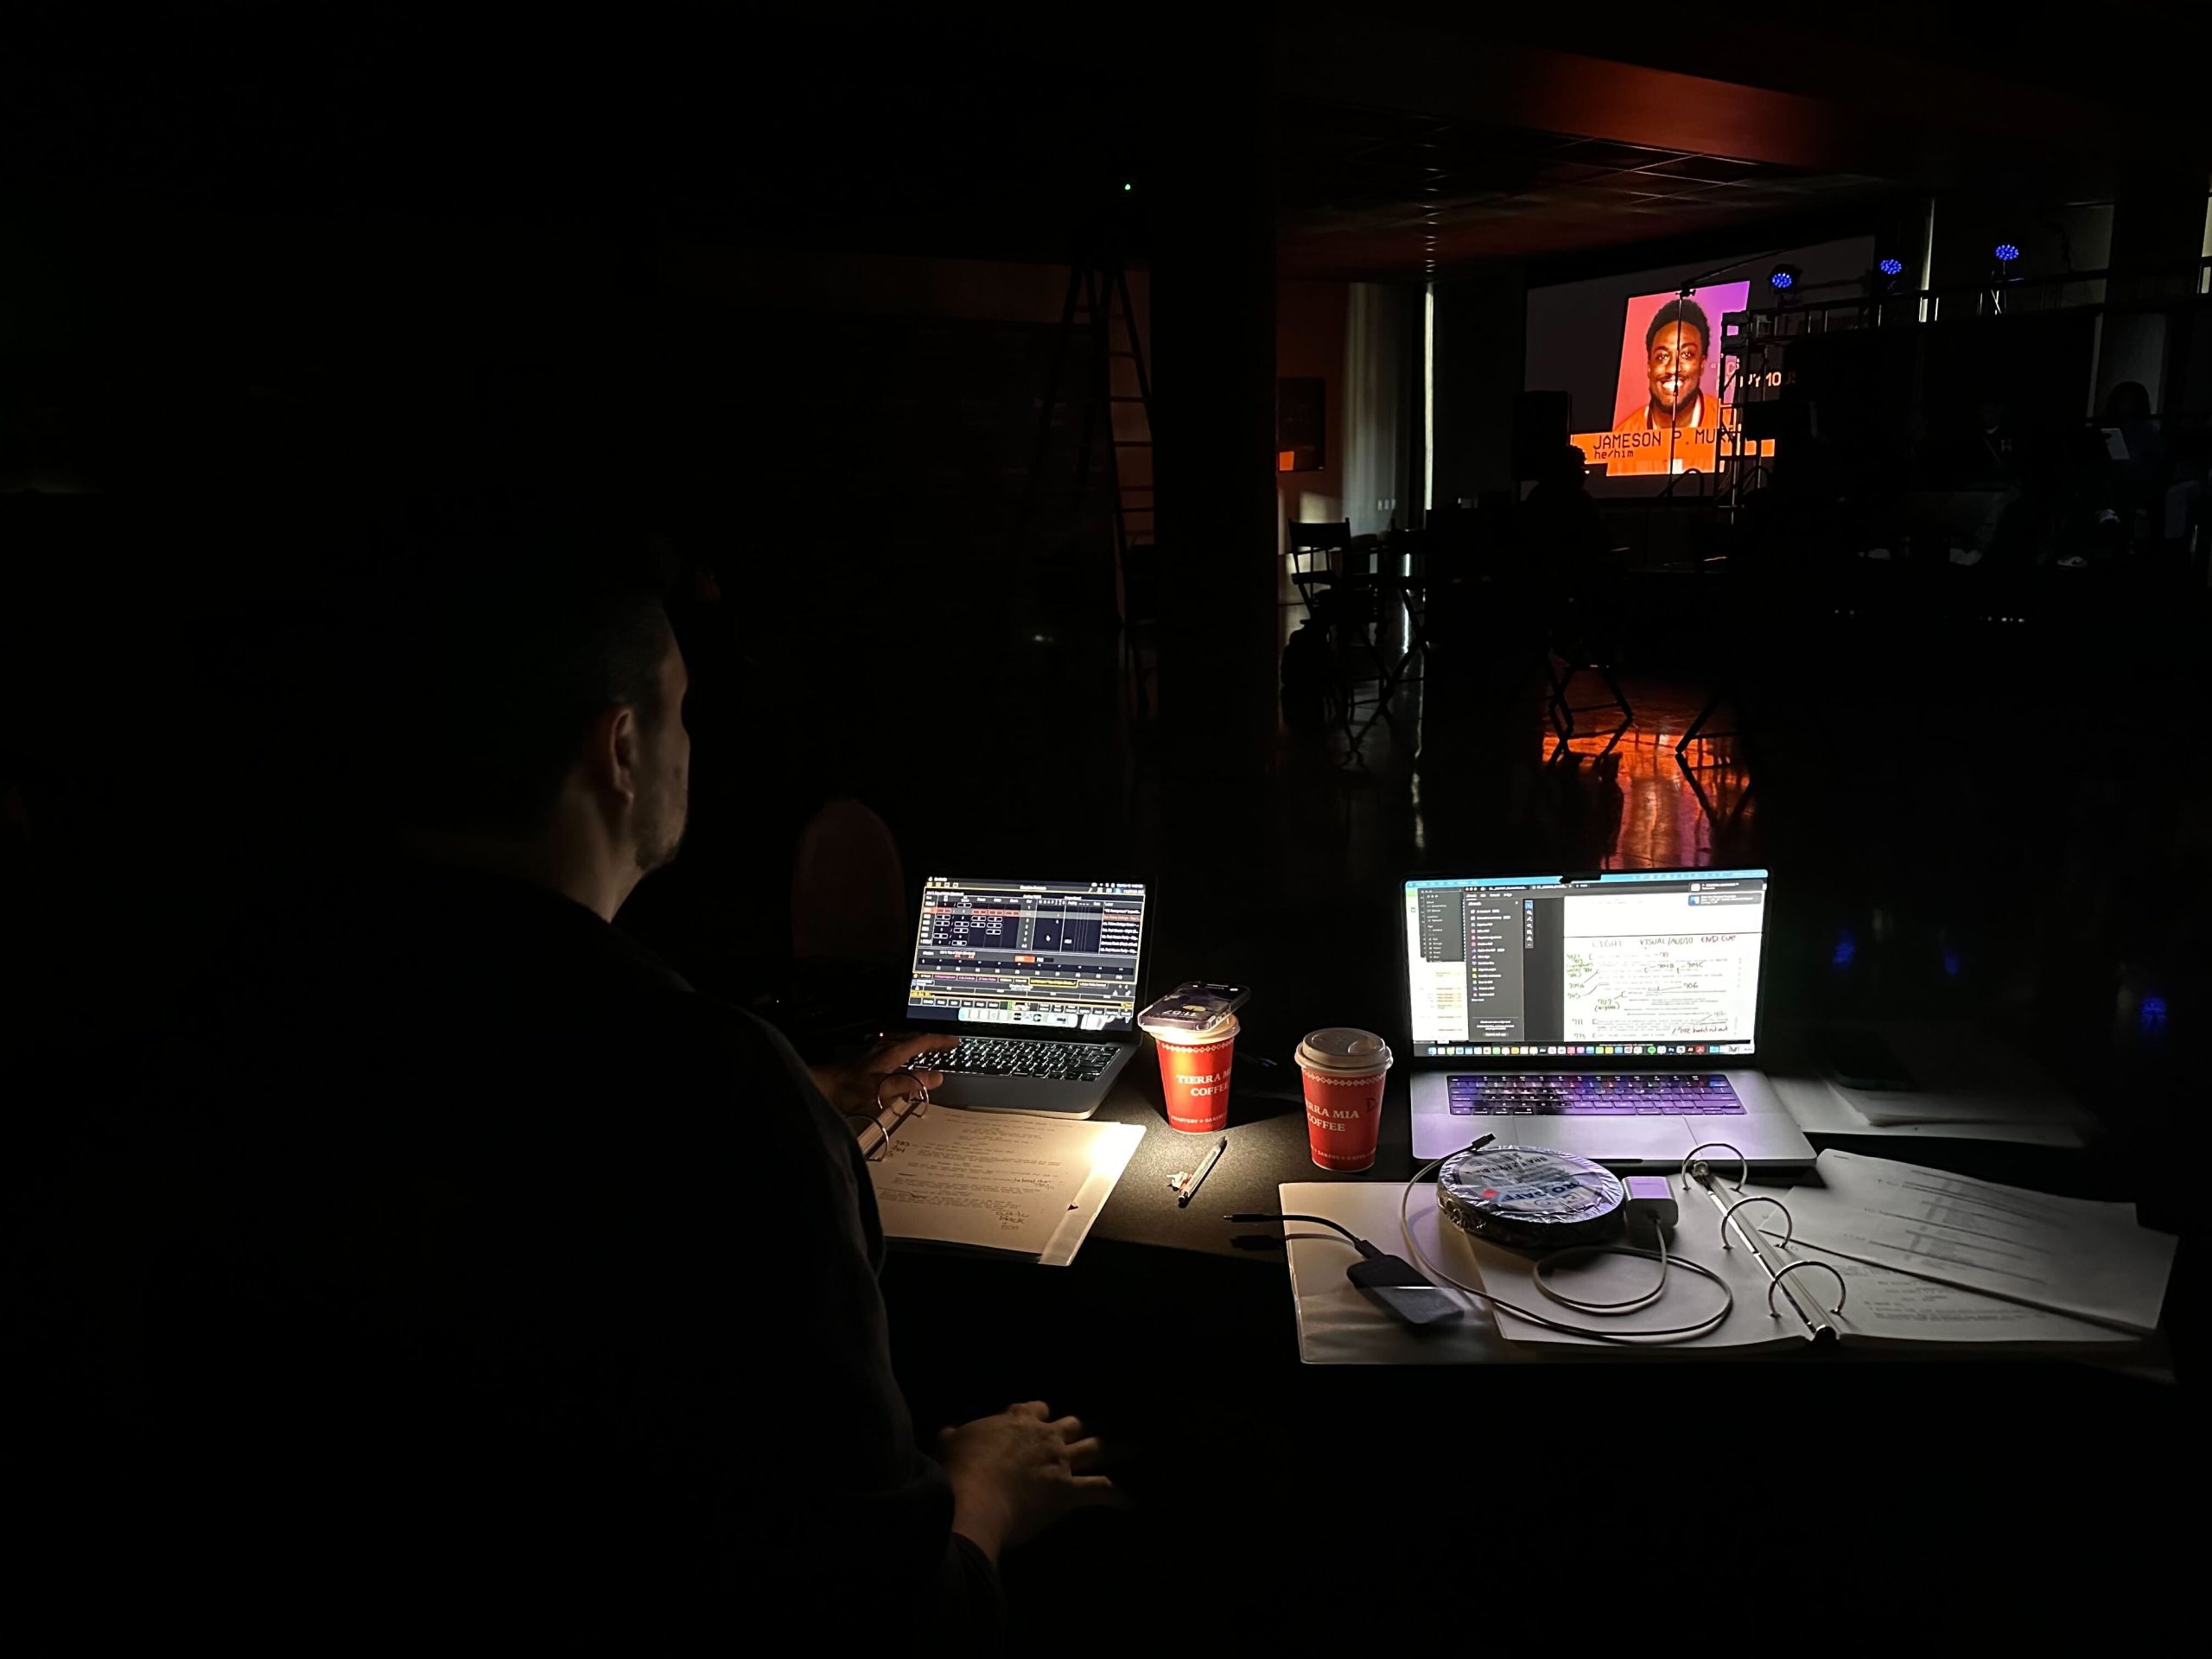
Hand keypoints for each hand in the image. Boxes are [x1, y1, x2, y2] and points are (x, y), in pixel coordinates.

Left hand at [808, 1032, 954, 1116]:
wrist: (827, 1087)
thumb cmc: (852, 1088)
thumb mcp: (886, 1088)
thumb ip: (911, 1083)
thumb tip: (936, 1078)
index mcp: (893, 1053)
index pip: (922, 1041)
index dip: (939, 1041)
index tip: (953, 1041)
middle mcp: (885, 1050)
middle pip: (913, 1039)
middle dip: (931, 1041)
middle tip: (944, 1045)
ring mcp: (877, 1054)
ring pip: (903, 1044)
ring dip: (917, 1045)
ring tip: (927, 1051)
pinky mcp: (869, 1062)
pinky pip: (894, 1052)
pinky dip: (905, 1053)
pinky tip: (902, 1063)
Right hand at [938, 1401, 1113, 1560]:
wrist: (974, 1497)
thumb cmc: (958, 1470)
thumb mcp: (949, 1445)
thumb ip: (953, 1436)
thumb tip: (948, 1430)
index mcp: (1016, 1421)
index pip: (1036, 1408)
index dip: (1040, 1414)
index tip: (1041, 1417)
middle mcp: (1043, 1437)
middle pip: (1070, 1425)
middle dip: (1076, 1430)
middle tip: (1082, 1435)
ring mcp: (1059, 1462)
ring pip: (1094, 1449)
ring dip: (1115, 1449)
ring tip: (1134, 1448)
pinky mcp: (1068, 1491)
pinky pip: (1101, 1490)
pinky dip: (1117, 1496)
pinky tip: (1130, 1502)